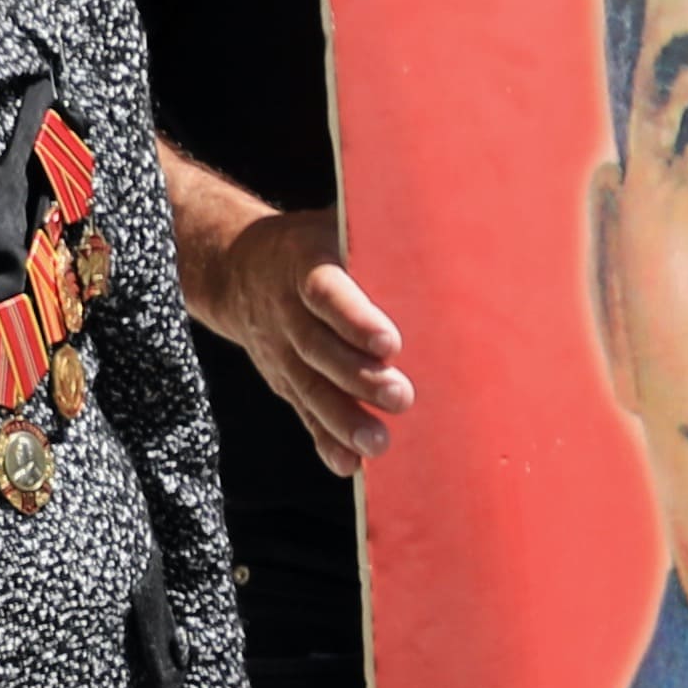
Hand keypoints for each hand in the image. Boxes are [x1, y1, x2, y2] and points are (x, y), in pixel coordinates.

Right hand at [193, 204, 414, 477]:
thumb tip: (448, 225)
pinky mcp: (284, 381)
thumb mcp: (334, 223)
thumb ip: (377, 231)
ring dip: (343, 419)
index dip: (353, 318)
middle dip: (358, 377)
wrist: (238, 269)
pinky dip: (324, 440)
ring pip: (310, 388)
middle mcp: (286, 312)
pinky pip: (302, 413)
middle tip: (402, 397)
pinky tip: (349, 464)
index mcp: (303, 264)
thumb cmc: (316, 244)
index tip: (390, 341)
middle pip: (318, 349)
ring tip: (379, 443)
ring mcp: (281, 352)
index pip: (326, 292)